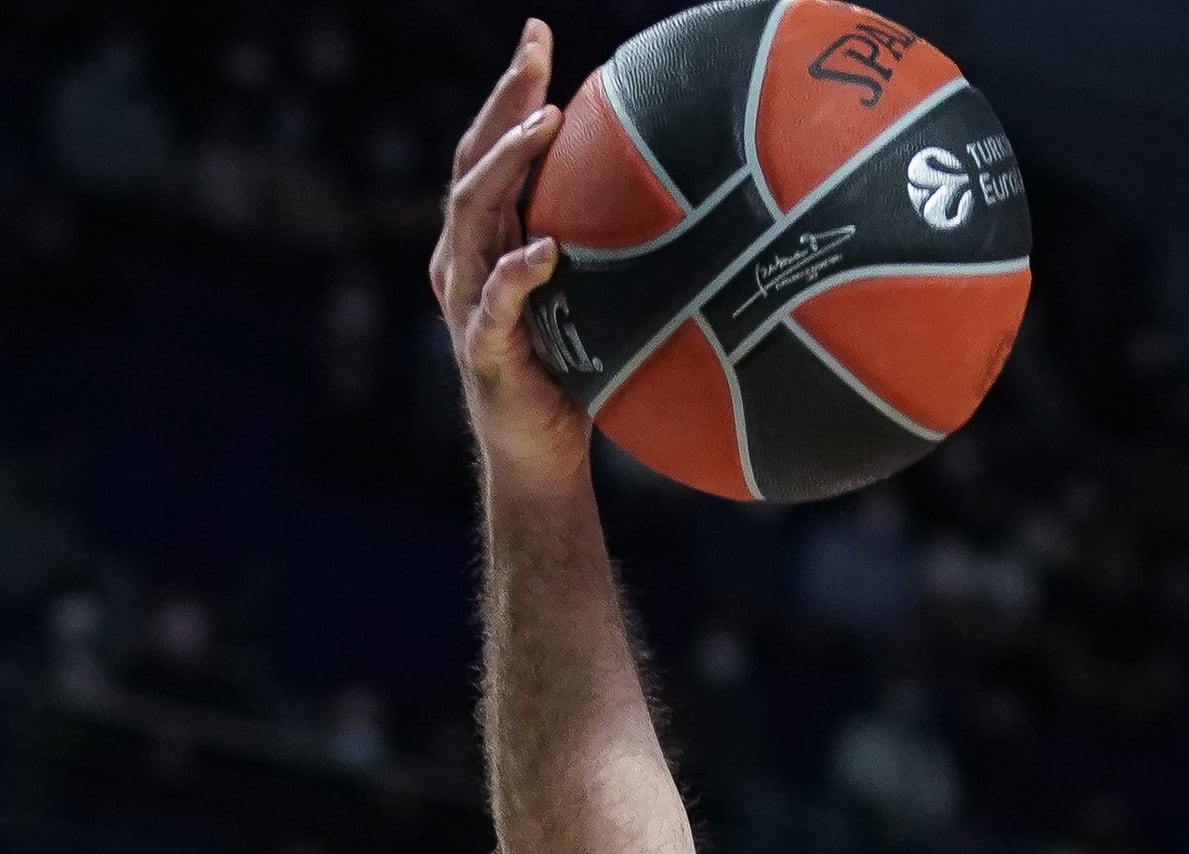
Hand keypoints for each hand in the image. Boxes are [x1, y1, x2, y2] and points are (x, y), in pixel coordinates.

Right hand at [431, 19, 589, 489]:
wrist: (543, 455)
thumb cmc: (578, 374)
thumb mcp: (603, 300)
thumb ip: (618, 250)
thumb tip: (701, 203)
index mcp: (489, 239)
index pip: (491, 148)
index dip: (510, 91)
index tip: (537, 35)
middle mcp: (466, 258)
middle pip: (473, 161)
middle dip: (503, 102)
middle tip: (534, 54)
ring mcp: (467, 300)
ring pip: (473, 215)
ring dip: (507, 165)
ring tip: (543, 125)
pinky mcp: (483, 349)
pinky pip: (494, 304)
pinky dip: (518, 273)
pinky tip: (547, 249)